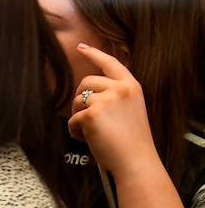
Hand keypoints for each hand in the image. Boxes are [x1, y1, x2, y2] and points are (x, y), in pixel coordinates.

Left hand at [67, 43, 161, 179]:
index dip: (94, 53)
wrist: (135, 160)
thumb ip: (114, 96)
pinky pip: (72, 119)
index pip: (111, 63)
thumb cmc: (131, 141)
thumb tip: (87, 92)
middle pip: (86, 81)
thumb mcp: (129, 109)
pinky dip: (75, 131)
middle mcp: (120, 88)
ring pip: (77, 100)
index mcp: (131, 86)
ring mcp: (106, 99)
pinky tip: (89, 139)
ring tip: (92, 132)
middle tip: (89, 118)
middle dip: (81, 99)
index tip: (81, 47)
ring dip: (78, 117)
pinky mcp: (92, 113)